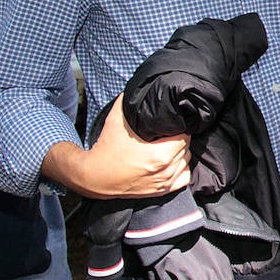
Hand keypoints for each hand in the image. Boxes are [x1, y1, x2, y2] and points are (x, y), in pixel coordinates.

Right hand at [44, 107, 190, 197]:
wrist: (93, 176)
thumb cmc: (106, 148)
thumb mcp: (117, 120)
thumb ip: (130, 101)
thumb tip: (142, 87)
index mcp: (160, 155)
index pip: (185, 136)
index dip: (179, 127)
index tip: (171, 124)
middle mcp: (166, 171)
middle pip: (186, 149)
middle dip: (179, 139)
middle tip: (168, 133)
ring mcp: (164, 183)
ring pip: (186, 163)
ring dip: (180, 154)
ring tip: (168, 146)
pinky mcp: (161, 192)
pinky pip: (183, 179)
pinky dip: (180, 169)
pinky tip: (171, 162)